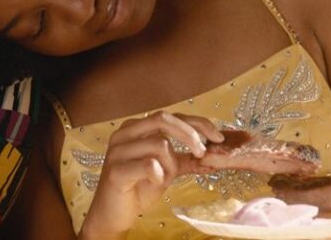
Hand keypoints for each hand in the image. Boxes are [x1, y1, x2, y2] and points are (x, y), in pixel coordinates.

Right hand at [79, 112, 222, 239]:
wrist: (113, 214)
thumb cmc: (137, 189)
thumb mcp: (166, 171)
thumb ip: (185, 160)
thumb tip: (214, 156)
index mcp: (135, 128)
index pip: (170, 116)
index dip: (197, 123)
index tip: (218, 137)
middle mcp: (124, 134)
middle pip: (163, 119)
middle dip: (189, 135)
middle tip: (203, 153)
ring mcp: (117, 151)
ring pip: (159, 144)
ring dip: (171, 165)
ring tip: (164, 179)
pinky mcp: (116, 170)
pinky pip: (149, 165)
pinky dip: (159, 176)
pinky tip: (155, 183)